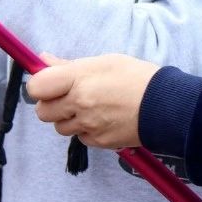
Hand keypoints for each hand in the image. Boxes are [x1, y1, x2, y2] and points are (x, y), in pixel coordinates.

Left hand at [26, 53, 159, 149]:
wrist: (165, 105)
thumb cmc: (137, 77)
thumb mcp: (104, 61)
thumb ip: (69, 64)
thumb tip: (44, 59)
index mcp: (79, 79)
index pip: (36, 87)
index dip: (39, 85)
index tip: (48, 82)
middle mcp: (79, 104)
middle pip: (43, 111)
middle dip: (52, 104)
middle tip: (68, 95)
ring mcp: (88, 125)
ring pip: (60, 127)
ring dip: (68, 118)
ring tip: (90, 106)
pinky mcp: (98, 142)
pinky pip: (80, 137)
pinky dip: (85, 130)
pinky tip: (102, 118)